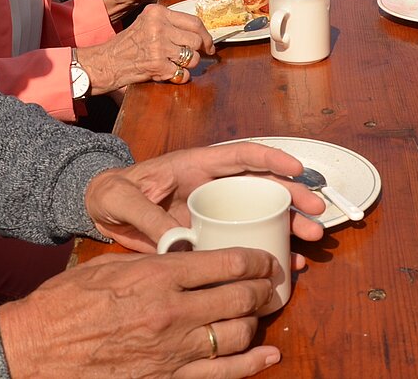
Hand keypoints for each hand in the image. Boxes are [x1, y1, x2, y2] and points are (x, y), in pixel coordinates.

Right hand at [0, 249, 287, 378]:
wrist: (34, 350)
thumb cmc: (65, 304)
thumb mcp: (110, 267)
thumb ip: (154, 263)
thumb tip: (187, 257)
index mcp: (157, 276)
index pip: (225, 262)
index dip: (255, 260)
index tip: (264, 259)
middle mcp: (171, 313)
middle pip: (240, 298)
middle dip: (263, 290)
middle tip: (271, 284)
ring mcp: (171, 352)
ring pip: (237, 336)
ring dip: (256, 324)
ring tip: (260, 314)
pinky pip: (222, 374)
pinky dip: (251, 365)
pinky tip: (267, 355)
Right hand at [80, 5, 217, 94]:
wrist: (107, 61)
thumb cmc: (129, 44)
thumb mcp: (147, 23)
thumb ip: (170, 23)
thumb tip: (200, 33)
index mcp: (157, 13)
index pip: (194, 22)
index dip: (206, 35)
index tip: (209, 45)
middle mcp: (158, 27)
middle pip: (196, 40)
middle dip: (198, 52)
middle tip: (192, 57)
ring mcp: (158, 46)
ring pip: (193, 58)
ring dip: (188, 65)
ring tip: (174, 64)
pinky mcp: (157, 65)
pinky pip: (182, 73)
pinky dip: (179, 77)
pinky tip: (168, 73)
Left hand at [85, 143, 325, 251]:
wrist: (100, 211)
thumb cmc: (112, 192)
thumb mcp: (124, 198)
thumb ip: (149, 215)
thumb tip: (179, 241)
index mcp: (197, 165)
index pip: (242, 155)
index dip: (272, 158)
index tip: (298, 168)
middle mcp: (213, 185)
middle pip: (263, 185)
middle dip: (293, 196)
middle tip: (317, 213)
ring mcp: (215, 210)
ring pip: (261, 213)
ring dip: (289, 224)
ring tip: (311, 239)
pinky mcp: (210, 234)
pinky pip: (245, 240)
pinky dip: (267, 249)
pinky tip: (287, 263)